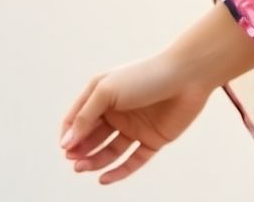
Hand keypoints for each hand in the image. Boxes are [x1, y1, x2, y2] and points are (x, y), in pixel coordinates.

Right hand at [58, 52, 213, 183]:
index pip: (77, 119)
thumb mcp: (107, 91)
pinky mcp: (154, 139)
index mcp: (103, 96)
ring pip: (109, 151)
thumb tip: (65, 142)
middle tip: (74, 162)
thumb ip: (85, 116)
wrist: (188, 75)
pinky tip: (104, 179)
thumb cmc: (145, 76)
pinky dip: (119, 172)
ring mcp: (136, 126)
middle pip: (92, 138)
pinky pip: (133, 160)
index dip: (69, 134)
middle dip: (80, 151)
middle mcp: (118, 112)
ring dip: (94, 161)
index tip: (65, 147)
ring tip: (83, 169)